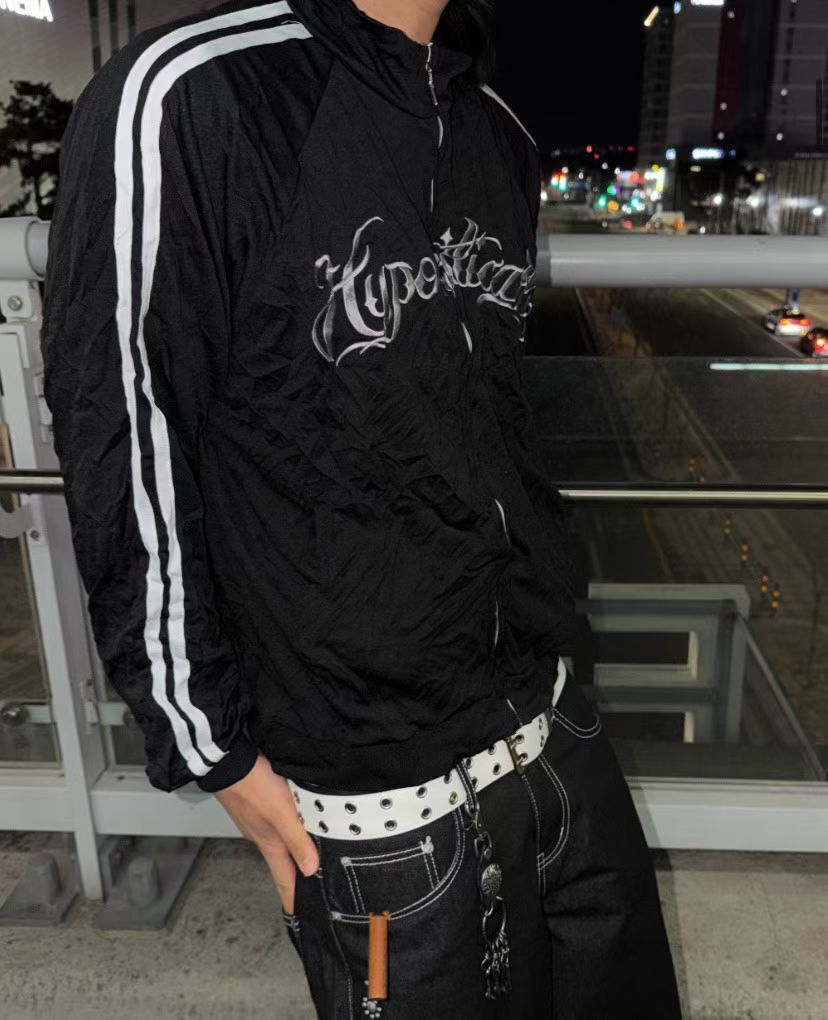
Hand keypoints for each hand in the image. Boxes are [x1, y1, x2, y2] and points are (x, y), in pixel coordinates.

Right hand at [214, 753, 318, 914]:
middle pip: (282, 863)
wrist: (227, 761)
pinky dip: (286, 829)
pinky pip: (274, 825)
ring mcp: (256, 822)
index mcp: (270, 844)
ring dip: (292, 851)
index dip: (293, 899)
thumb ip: (297, 840)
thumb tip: (312, 869)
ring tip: (307, 855)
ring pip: (278, 842)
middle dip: (295, 876)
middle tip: (310, 886)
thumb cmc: (253, 786)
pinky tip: (293, 821)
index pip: (284, 880)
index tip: (300, 914)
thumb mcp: (283, 814)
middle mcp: (262, 837)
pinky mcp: (255, 806)